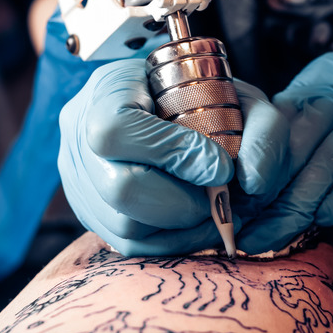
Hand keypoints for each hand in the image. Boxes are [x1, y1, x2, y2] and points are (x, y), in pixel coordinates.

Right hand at [58, 59, 290, 255]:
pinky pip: (129, 244)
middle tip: (220, 196)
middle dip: (184, 201)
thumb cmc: (194, 88)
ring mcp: (79, 184)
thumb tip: (238, 179)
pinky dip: (173, 239)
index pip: (118, 132)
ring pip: (126, 227)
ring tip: (214, 208)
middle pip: (121, 191)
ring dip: (183, 225)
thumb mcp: (232, 90)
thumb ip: (254, 127)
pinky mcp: (91, 215)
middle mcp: (78, 143)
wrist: (155, 96)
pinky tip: (199, 222)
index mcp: (102, 95)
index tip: (220, 165)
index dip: (173, 154)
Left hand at [237, 53, 332, 253]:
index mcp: (323, 77)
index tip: (236, 191)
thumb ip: (293, 142)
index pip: (278, 114)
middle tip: (245, 226)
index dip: (255, 155)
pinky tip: (321, 220)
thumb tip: (239, 190)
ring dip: (296, 207)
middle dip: (268, 191)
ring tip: (271, 235)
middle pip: (299, 141)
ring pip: (328, 163)